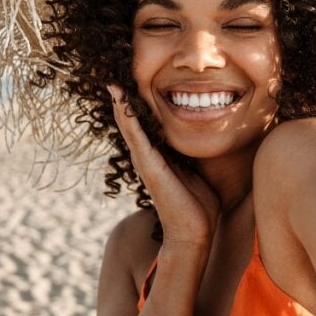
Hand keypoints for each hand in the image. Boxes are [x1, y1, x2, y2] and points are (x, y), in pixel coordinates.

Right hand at [108, 85, 220, 248]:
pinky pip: (135, 135)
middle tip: (116, 82)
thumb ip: (193, 160)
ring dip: (121, 106)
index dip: (141, 110)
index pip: (147, 129)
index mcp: (160, 160)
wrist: (194, 234)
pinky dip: (127, 117)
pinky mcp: (149, 166)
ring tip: (113, 86)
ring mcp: (146, 162)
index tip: (136, 89)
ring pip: (130, 128)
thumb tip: (201, 148)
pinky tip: (120, 100)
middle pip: (133, 126)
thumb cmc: (199, 208)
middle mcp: (148, 160)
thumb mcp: (198, 175)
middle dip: (125, 105)